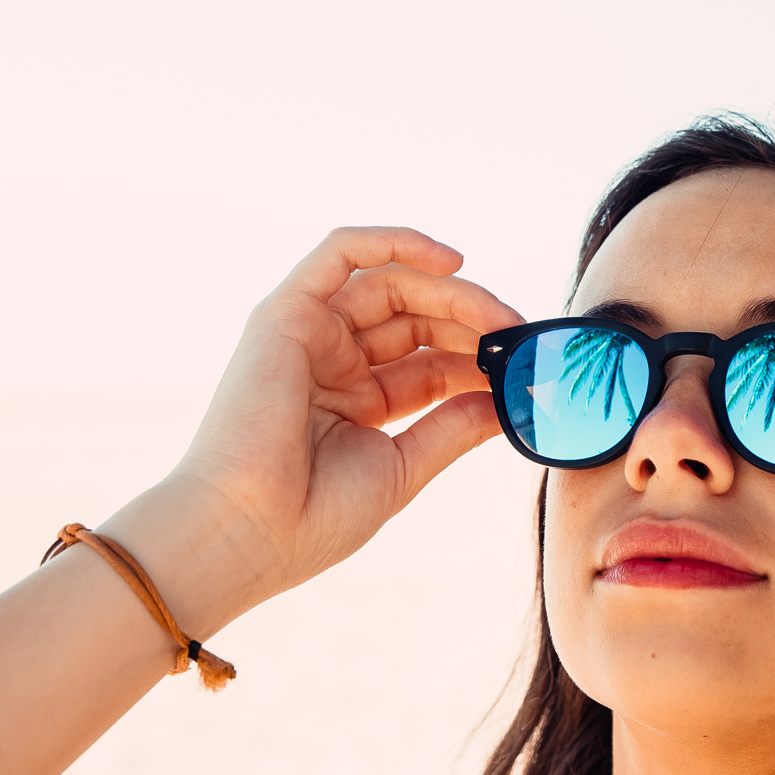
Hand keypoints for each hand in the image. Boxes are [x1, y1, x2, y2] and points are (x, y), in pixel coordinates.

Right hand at [148, 227, 522, 622]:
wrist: (250, 532)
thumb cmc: (315, 518)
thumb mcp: (402, 466)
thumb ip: (451, 427)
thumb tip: (504, 401)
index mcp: (357, 403)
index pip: (430, 364)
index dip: (478, 361)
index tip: (524, 370)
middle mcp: (332, 363)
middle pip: (415, 320)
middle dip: (472, 322)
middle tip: (518, 336)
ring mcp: (309, 335)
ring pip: (391, 285)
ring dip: (451, 292)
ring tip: (498, 316)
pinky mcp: (287, 313)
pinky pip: (342, 253)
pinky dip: (394, 242)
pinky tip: (452, 262)